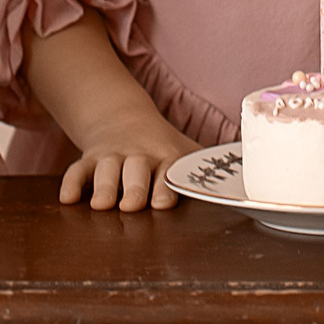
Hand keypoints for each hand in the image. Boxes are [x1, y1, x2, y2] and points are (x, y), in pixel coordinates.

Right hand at [58, 115, 200, 211]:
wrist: (122, 117)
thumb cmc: (162, 147)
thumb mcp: (188, 151)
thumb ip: (214, 167)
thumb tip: (255, 180)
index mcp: (165, 156)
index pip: (167, 170)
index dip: (165, 185)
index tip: (163, 203)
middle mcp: (138, 156)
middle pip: (135, 169)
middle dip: (135, 187)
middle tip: (133, 205)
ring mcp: (112, 156)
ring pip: (105, 169)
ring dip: (103, 186)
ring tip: (101, 206)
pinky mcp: (89, 159)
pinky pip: (76, 169)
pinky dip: (71, 183)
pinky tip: (67, 199)